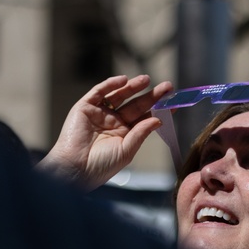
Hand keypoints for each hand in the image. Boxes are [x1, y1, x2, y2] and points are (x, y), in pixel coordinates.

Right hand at [37, 75, 172, 189]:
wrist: (75, 169)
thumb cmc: (100, 166)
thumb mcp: (127, 150)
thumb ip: (141, 133)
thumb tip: (158, 118)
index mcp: (124, 134)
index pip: (144, 117)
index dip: (158, 109)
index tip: (173, 103)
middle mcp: (112, 122)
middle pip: (135, 104)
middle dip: (151, 95)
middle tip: (167, 87)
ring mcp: (99, 113)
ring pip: (119, 95)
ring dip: (132, 86)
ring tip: (146, 80)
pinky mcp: (85, 107)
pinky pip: (99, 92)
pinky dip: (110, 84)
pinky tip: (124, 80)